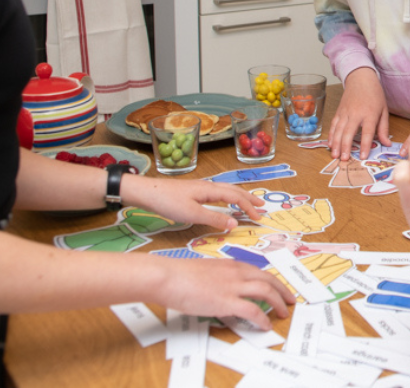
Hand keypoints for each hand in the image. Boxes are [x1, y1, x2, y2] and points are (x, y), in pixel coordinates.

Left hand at [122, 174, 267, 230]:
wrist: (147, 192)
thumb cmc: (168, 202)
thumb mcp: (192, 214)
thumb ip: (214, 219)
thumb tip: (234, 224)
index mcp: (211, 190)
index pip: (236, 197)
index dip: (249, 207)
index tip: (259, 217)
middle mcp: (209, 186)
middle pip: (234, 191)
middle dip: (249, 198)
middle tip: (262, 207)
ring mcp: (201, 188)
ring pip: (227, 191)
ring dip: (240, 197)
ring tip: (249, 203)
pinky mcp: (194, 192)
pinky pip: (218, 193)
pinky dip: (228, 198)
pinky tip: (225, 203)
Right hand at [153, 257, 294, 328]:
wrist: (169, 277)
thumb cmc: (181, 274)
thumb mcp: (208, 271)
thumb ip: (221, 278)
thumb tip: (225, 292)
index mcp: (232, 265)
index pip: (260, 272)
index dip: (273, 281)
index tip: (279, 289)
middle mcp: (237, 273)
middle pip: (269, 279)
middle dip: (283, 290)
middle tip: (291, 300)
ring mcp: (233, 286)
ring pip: (266, 291)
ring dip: (278, 302)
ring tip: (284, 313)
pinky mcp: (226, 301)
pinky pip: (252, 310)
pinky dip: (262, 318)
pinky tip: (266, 325)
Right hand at [327, 67, 389, 159]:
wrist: (361, 78)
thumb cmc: (374, 95)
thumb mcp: (383, 110)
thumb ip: (383, 128)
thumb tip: (386, 144)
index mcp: (369, 113)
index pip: (367, 132)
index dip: (364, 144)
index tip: (362, 156)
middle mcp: (356, 113)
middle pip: (349, 132)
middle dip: (346, 146)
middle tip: (344, 159)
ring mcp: (345, 112)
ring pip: (338, 129)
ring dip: (336, 143)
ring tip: (335, 155)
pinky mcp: (338, 111)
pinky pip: (333, 125)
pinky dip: (331, 135)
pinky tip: (330, 144)